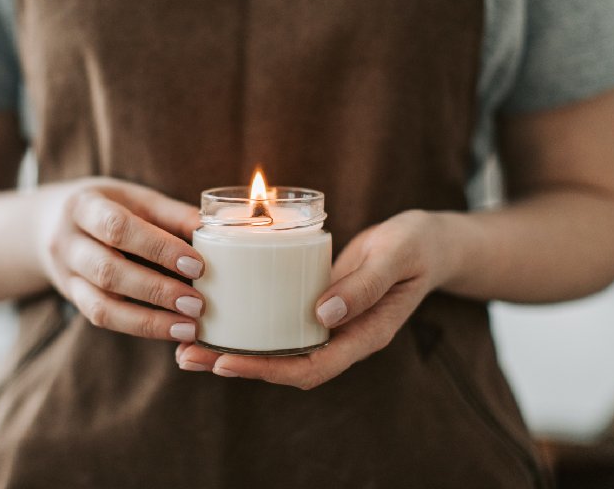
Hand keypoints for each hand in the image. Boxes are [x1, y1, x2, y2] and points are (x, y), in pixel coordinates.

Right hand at [39, 177, 206, 341]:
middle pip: (108, 271)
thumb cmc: (106, 206)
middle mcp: (67, 243)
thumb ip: (170, 214)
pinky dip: (139, 327)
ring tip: (189, 327)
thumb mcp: (133, 198)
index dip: (158, 248)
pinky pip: (103, 320)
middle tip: (197, 304)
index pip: (118, 228)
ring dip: (148, 321)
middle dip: (156, 290)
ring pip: (101, 306)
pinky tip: (171, 330)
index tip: (197, 265)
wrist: (49, 223)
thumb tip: (213, 227)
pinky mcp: (73, 300)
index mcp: (83, 207)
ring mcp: (65, 275)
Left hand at [176, 210, 452, 388]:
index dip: (265, 370)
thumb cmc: (415, 246)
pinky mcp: (316, 306)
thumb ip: (365, 284)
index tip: (225, 362)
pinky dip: (248, 325)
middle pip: (284, 366)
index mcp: (363, 336)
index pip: (310, 367)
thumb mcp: (395, 257)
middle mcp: (341, 338)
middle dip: (235, 365)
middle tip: (188, 356)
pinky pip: (279, 324)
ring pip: (277, 349)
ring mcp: (328, 325)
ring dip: (234, 349)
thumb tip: (323, 315)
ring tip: (188, 344)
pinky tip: (219, 314)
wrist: (425, 241)